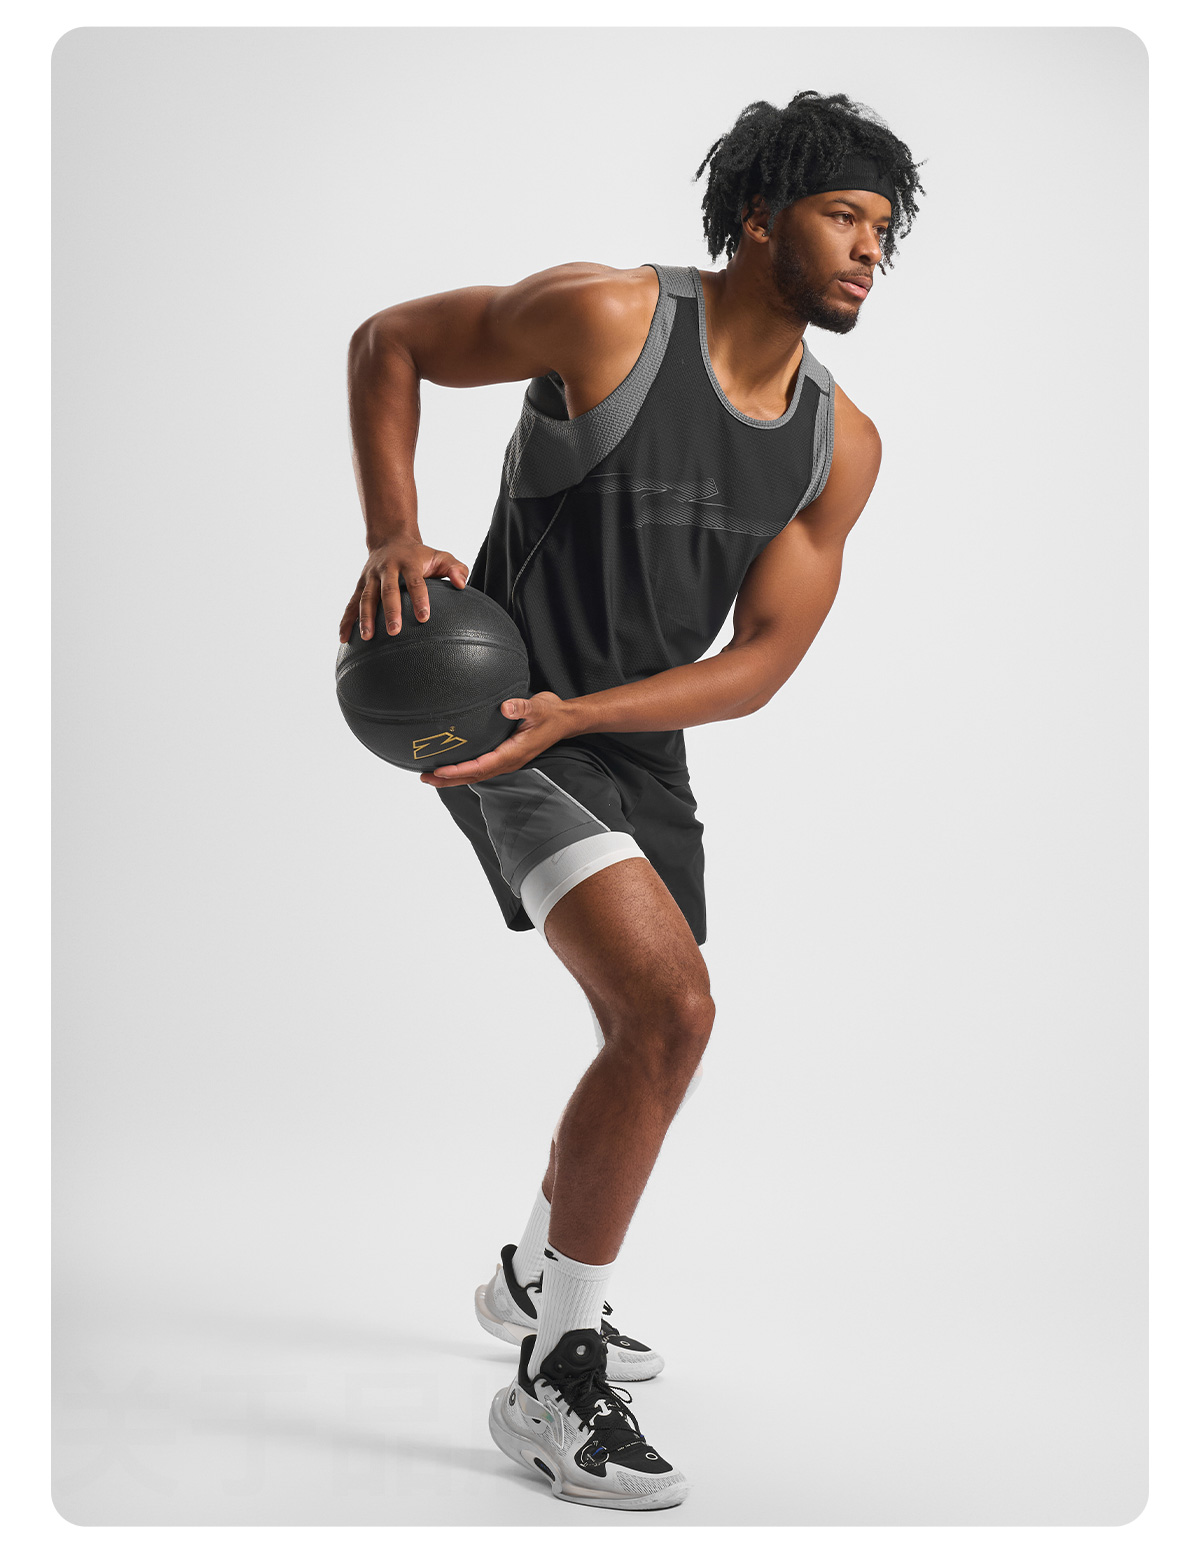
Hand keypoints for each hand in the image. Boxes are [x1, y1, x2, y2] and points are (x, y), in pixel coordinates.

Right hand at [339, 535, 469, 642]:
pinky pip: (351, 604)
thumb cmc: (421, 556)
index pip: (415, 581)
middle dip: (390, 611)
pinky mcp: (360, 585)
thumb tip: (462, 584)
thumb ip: (455, 568)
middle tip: (394, 631)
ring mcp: (370, 577)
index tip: (424, 617)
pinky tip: (344, 638)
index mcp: (408, 562)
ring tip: (368, 637)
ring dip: (365, 617)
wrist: (391, 540)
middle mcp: (387, 568)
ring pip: (366, 597)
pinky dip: (346, 621)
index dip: (419, 598)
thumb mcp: (440, 556)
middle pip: (388, 591)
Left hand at [418, 693, 577, 787]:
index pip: (481, 766)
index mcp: (514, 753)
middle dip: (449, 779)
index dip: (459, 770)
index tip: (439, 770)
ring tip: (432, 776)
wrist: (565, 719)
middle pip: (474, 776)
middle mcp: (509, 761)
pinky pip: (482, 767)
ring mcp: (507, 760)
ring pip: (476, 774)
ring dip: (454, 777)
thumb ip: (521, 707)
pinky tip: (453, 765)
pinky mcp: (506, 755)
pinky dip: (465, 770)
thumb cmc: (552, 713)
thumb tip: (505, 707)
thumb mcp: (539, 707)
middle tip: (424, 777)